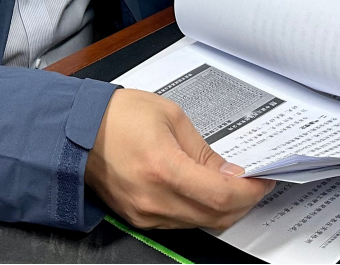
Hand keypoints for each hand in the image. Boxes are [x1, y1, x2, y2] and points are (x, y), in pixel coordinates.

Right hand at [85, 88, 274, 229]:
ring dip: (223, 208)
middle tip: (253, 182)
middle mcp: (154, 198)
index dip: (249, 191)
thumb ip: (204, 150)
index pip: (220, 195)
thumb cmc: (118, 116)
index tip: (262, 180)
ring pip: (200, 224)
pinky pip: (181, 222)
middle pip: (215, 216)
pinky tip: (205, 191)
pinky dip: (200, 210)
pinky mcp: (139, 219)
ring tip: (232, 184)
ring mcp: (145, 214)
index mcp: (163, 166)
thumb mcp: (170, 116)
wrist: (77, 131)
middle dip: (242, 202)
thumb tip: (231, 173)